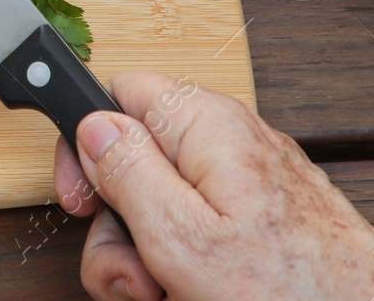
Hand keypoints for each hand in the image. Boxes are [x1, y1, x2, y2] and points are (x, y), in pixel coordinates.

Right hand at [53, 72, 373, 300]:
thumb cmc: (291, 291)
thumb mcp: (180, 234)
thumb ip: (127, 170)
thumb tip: (92, 125)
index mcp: (204, 124)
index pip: (117, 93)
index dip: (87, 143)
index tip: (82, 199)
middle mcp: (226, 141)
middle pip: (133, 162)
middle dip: (119, 224)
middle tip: (134, 272)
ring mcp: (245, 182)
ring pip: (161, 204)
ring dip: (147, 256)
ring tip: (167, 294)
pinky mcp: (259, 219)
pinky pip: (199, 228)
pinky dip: (185, 264)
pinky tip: (193, 294)